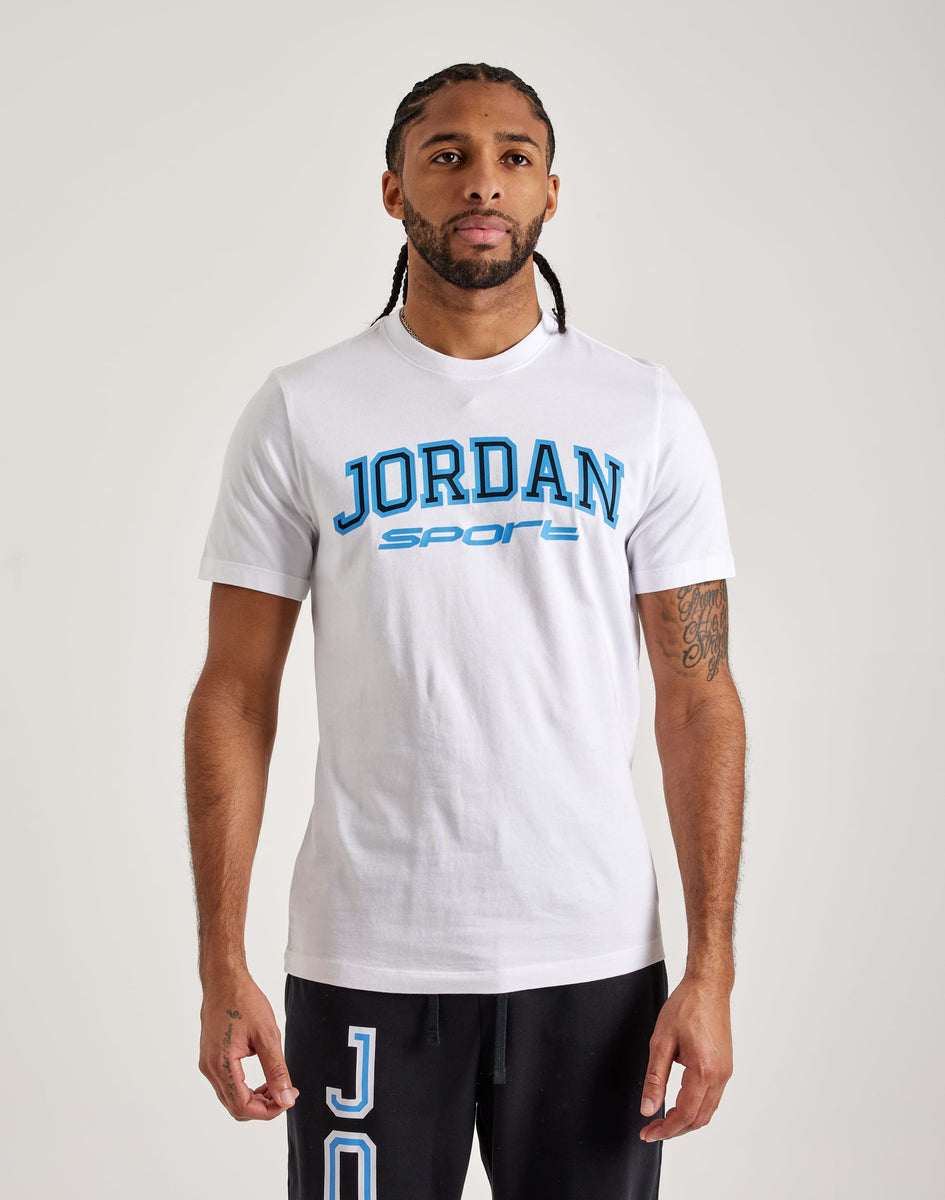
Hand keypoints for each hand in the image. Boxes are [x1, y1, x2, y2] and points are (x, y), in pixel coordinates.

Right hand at [198, 969, 299, 1120]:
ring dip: (254, 1098)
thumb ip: (276, 1069)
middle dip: (263, 1106)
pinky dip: (245, 1088)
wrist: (223, 979)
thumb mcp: (267, 1035)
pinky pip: (227, 1085)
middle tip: (286, 1092)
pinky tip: (263, 1078)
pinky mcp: (210, 1058)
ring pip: (230, 1098)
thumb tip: (285, 1097)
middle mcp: (209, 1069)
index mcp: (220, 1064)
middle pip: (235, 1107)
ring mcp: (207, 1064)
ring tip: (277, 1085)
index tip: (288, 1099)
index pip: (243, 1106)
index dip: (268, 1110)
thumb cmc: (243, 1000)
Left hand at [639, 974, 732, 1141]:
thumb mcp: (661, 1041)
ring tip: (662, 1119)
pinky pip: (712, 1098)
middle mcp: (720, 1076)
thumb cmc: (686, 1007)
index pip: (685, 1115)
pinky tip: (679, 1103)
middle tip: (651, 1129)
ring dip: (686, 1120)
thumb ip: (654, 1078)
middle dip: (674, 1129)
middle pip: (699, 1119)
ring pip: (707, 1111)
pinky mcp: (726, 1067)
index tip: (647, 1132)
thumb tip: (648, 1108)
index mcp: (704, 1070)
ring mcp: (725, 1072)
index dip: (665, 1129)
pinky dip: (696, 1108)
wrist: (708, 987)